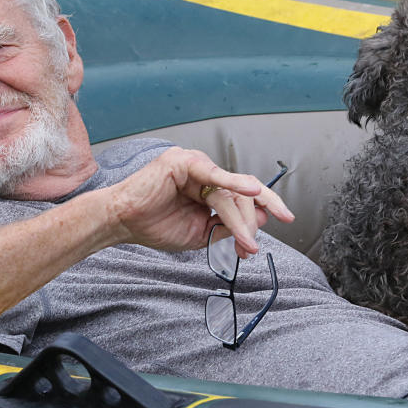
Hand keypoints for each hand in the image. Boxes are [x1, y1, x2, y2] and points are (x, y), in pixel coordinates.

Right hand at [107, 147, 293, 255]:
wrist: (122, 223)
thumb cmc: (154, 225)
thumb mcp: (200, 233)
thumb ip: (227, 226)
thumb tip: (261, 221)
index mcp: (209, 186)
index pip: (243, 194)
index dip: (264, 208)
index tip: (285, 221)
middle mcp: (204, 172)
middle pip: (241, 193)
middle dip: (252, 221)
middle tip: (251, 245)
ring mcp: (194, 164)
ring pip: (229, 192)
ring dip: (240, 219)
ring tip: (245, 240)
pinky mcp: (183, 162)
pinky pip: (213, 175)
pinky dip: (233, 183)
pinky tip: (251, 191)